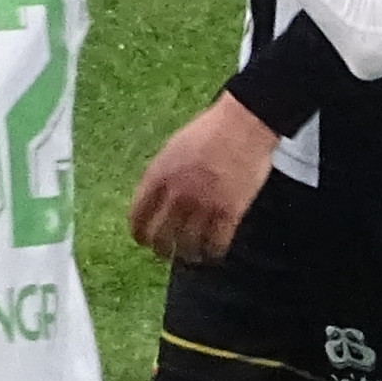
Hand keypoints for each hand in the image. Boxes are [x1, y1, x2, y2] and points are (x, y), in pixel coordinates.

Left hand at [130, 93, 281, 262]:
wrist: (243, 125)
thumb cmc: (210, 132)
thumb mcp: (173, 150)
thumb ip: (161, 177)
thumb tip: (155, 201)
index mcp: (158, 176)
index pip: (138, 217)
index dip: (140, 234)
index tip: (145, 241)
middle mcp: (177, 194)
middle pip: (160, 237)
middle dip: (162, 249)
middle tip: (168, 252)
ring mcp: (203, 204)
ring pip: (187, 245)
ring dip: (188, 254)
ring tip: (192, 255)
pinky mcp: (228, 212)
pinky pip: (215, 244)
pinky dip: (213, 252)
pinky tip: (214, 251)